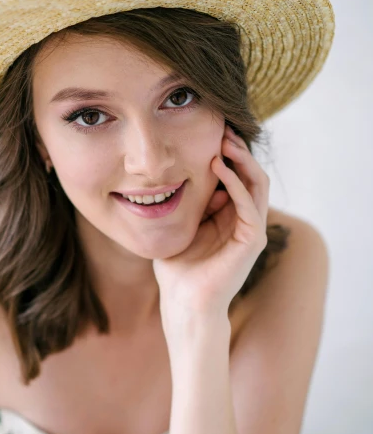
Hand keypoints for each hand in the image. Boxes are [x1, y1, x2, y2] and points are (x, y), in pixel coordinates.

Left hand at [153, 124, 269, 317]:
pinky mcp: (252, 240)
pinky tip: (219, 167)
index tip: (208, 133)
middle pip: (250, 175)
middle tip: (221, 129)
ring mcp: (251, 231)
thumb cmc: (177, 271)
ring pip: (257, 184)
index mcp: (230, 218)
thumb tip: (177, 175)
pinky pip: (249, 204)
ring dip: (242, 160)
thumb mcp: (179, 226)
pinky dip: (236, 183)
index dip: (227, 155)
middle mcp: (245, 221)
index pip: (236, 177)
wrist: (184, 303)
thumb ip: (185, 204)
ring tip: (224, 141)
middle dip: (237, 151)